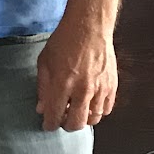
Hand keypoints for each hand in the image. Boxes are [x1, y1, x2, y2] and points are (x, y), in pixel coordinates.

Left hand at [36, 16, 117, 131]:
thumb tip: (41, 108)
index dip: (49, 124)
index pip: (55, 116)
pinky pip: (107, 109)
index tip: (47, 125)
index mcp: (62, 84)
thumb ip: (42, 87)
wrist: (89, 27)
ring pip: (93, 119)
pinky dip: (98, 111)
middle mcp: (82, 90)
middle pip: (76, 123)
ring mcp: (100, 89)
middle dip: (66, 126)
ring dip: (83, 119)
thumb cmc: (64, 41)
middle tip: (61, 120)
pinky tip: (90, 104)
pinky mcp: (112, 85)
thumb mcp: (44, 62)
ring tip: (75, 111)